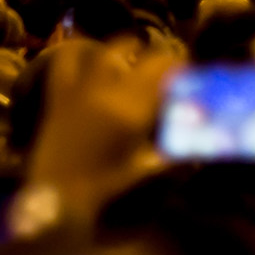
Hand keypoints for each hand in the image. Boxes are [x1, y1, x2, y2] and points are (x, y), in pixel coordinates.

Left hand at [24, 37, 176, 225]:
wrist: (55, 204)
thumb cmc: (107, 195)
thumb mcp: (151, 175)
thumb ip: (178, 155)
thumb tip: (200, 142)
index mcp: (129, 108)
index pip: (162, 68)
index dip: (181, 66)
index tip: (193, 75)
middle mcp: (101, 89)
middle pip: (131, 53)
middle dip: (153, 56)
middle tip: (167, 70)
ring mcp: (74, 90)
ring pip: (97, 50)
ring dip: (119, 50)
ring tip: (133, 59)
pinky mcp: (54, 98)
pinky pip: (62, 63)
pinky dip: (76, 54)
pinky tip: (87, 58)